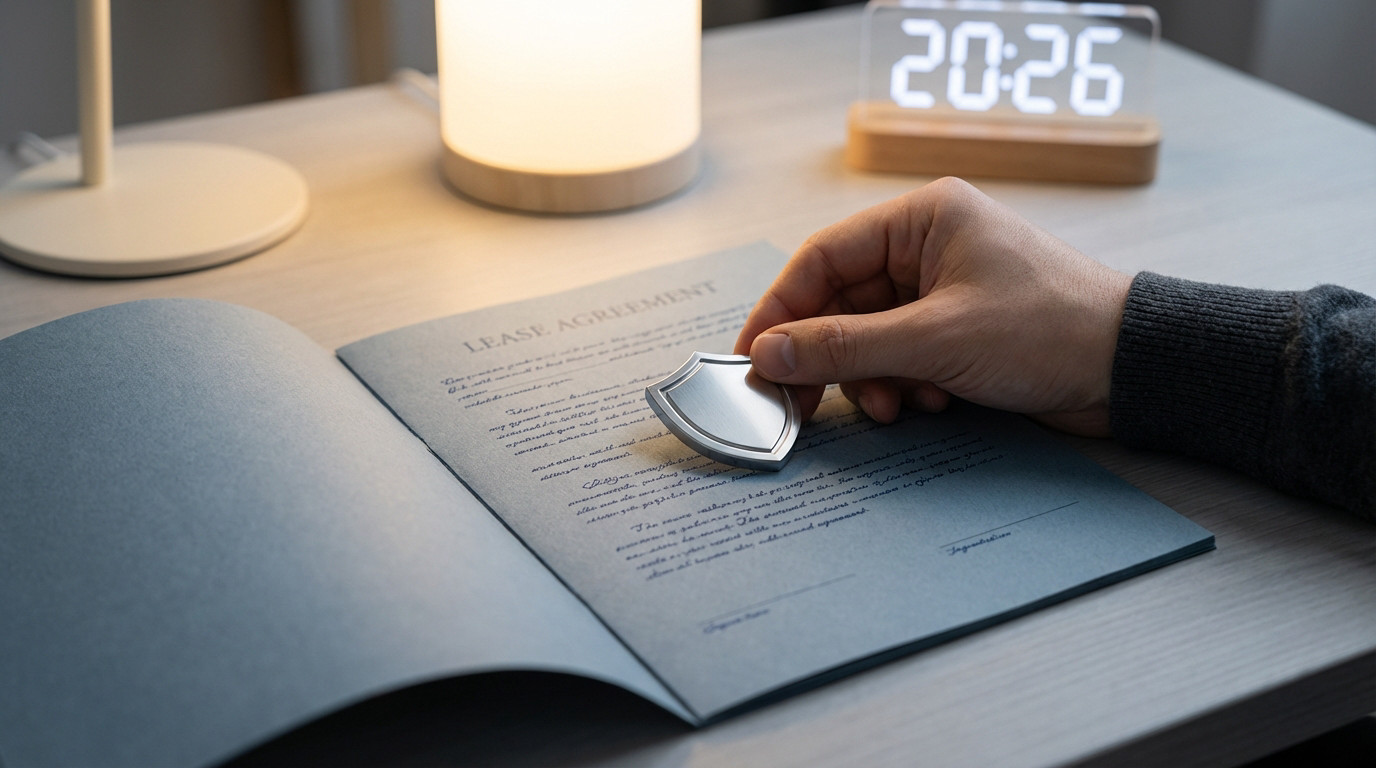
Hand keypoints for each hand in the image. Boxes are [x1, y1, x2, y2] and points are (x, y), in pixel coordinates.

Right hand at [734, 177, 1132, 436]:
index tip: (753, 357)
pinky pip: (901, 360)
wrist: (1131, 370)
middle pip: (841, 304)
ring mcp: (942, 293)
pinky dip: (904, 387)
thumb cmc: (1051, 328)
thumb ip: (844, 347)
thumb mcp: (935, 339)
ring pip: (868, 339)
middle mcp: (927, 249)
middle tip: (799, 403)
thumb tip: (769, 353)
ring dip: (872, 379)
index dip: (781, 309)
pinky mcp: (957, 333)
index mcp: (922, 219)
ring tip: (895, 405)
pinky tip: (932, 402)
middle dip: (829, 357)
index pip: (822, 258)